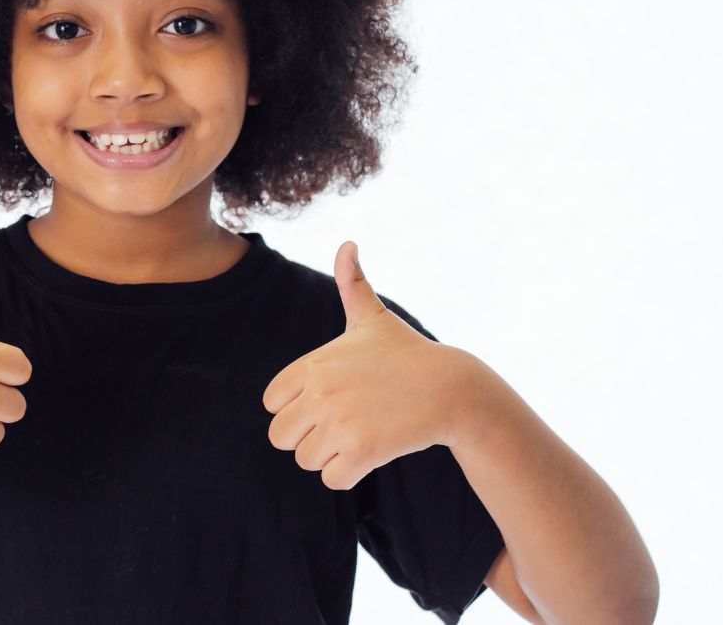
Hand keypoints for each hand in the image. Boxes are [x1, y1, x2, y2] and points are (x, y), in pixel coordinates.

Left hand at [261, 241, 476, 489]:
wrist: (451, 389)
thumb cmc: (407, 354)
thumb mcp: (373, 319)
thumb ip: (352, 284)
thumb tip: (348, 243)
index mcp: (313, 364)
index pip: (271, 403)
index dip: (294, 408)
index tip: (326, 401)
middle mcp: (321, 392)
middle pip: (281, 437)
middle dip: (307, 437)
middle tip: (341, 425)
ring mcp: (340, 422)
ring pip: (306, 460)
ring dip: (330, 457)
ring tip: (359, 435)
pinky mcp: (362, 450)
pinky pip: (332, 479)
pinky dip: (348, 474)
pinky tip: (369, 454)